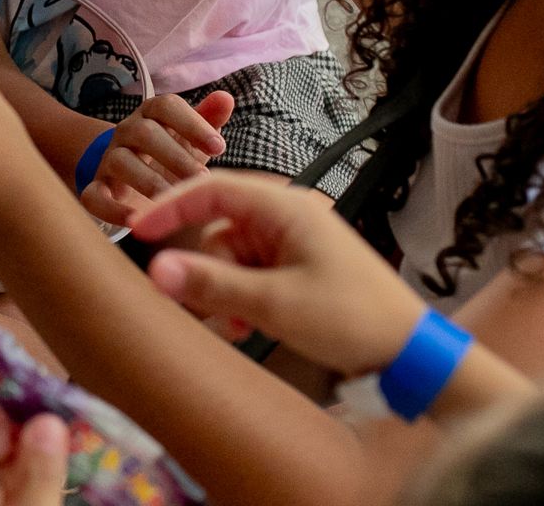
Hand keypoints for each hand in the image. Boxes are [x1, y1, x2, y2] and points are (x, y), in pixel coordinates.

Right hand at [79, 90, 234, 226]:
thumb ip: (208, 119)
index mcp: (151, 115)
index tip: (219, 148)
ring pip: (120, 161)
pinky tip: (138, 219)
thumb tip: (226, 97)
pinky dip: (112, 209)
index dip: (192, 124)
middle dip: (175, 156)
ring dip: (149, 181)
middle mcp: (126, 132)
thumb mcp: (190, 139)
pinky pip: (94, 196)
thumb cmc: (169, 155)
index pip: (166, 105)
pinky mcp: (96, 188)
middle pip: (144, 132)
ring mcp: (109, 159)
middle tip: (200, 178)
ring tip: (173, 199)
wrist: (129, 178)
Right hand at [130, 170, 425, 374]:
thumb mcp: (274, 304)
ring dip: (223, 291)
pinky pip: (248, 273)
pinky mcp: (296, 267)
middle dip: (205, 269)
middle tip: (200, 307)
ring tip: (236, 327)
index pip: (212, 190)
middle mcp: (286, 217)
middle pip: (217, 228)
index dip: (170, 206)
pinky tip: (246, 326)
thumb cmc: (351, 318)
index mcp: (285, 207)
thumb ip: (212, 285)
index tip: (136, 230)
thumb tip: (155, 269)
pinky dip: (239, 298)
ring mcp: (292, 243)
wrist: (408, 353)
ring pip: (229, 257)